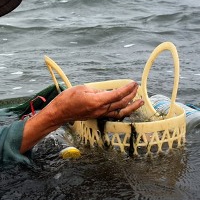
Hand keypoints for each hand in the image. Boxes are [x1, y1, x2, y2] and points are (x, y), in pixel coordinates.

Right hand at [20, 81, 143, 152]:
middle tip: (137, 88)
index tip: (133, 83)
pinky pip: (114, 114)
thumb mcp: (83, 89)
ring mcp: (100, 114)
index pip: (117, 95)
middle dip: (131, 95)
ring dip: (131, 106)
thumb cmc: (68, 99)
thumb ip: (97, 91)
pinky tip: (127, 107)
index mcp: (97, 101)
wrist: (60, 112)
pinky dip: (123, 111)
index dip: (127, 89)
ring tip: (139, 101)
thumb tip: (107, 93)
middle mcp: (101, 110)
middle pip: (121, 103)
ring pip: (120, 111)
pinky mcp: (98, 116)